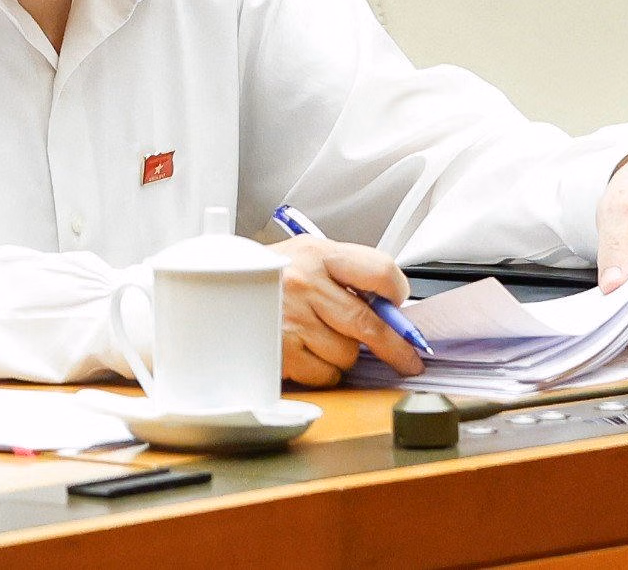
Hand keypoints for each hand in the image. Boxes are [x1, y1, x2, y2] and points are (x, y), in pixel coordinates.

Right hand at [274, 236, 424, 385]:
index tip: (399, 305)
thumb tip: (391, 311)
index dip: (396, 292)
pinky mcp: (280, 350)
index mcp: (318, 253)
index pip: (379, 270)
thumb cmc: (269, 278)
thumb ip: (347, 277)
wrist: (218, 292)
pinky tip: (308, 353)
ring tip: (322, 339)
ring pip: (348, 353)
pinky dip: (324, 371)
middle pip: (370, 324)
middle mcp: (306, 283)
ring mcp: (292, 318)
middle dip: (396, 347)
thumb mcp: (305, 258)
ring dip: (344, 355)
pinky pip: (325, 374)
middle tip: (409, 358)